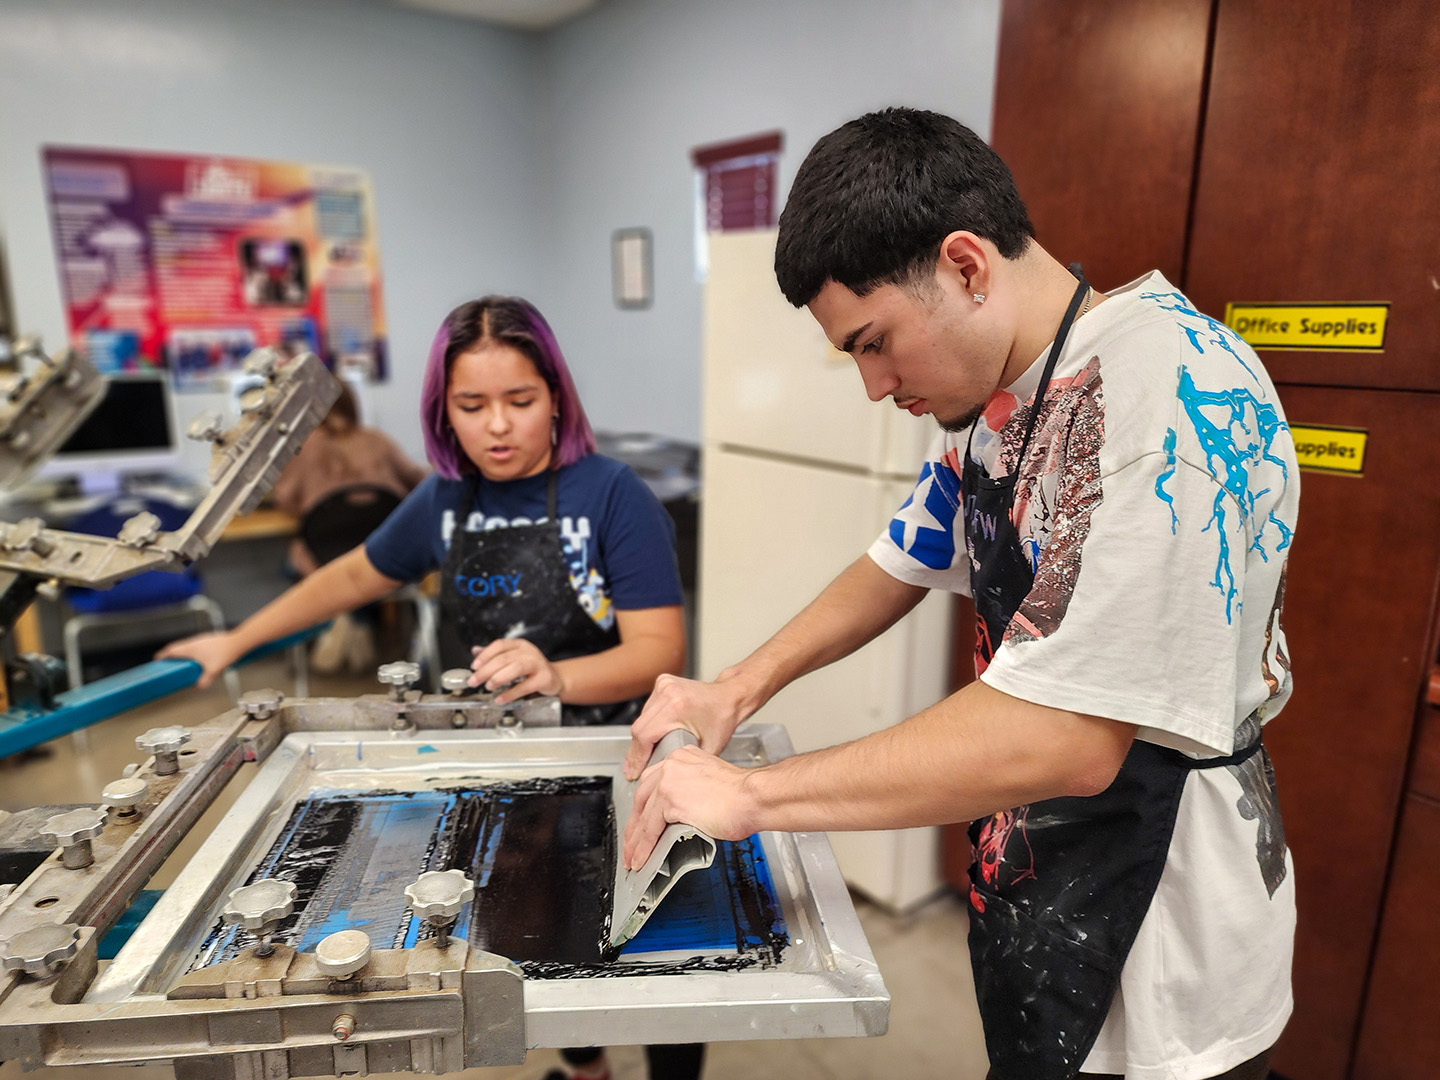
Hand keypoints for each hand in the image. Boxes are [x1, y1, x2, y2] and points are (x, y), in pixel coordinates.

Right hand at [155, 632, 240, 688]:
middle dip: (170, 654)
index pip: (171, 650)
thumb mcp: (213, 671)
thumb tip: (199, 686)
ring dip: (181, 652)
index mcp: (190, 648)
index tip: (157, 659)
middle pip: (176, 647)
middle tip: (166, 661)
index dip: (162, 655)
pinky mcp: (208, 639)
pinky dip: (190, 650)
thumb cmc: (225, 652)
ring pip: (186, 645)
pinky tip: (196, 657)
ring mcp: (201, 639)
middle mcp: (194, 642)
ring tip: (180, 661)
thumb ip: (205, 680)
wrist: (238, 641)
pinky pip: (194, 644)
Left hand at [469, 638, 561, 703]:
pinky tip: (501, 698)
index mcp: (520, 645)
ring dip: (498, 678)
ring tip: (488, 686)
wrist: (555, 678)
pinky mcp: (544, 679)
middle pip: (504, 658)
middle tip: (474, 681)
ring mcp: (538, 664)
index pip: (499, 645)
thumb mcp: (514, 658)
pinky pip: (525, 686)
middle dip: (486, 670)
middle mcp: (529, 652)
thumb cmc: (532, 669)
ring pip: (516, 667)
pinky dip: (511, 693)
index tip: (474, 666)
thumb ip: (496, 655)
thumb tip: (475, 651)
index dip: (485, 655)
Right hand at [622, 673, 748, 780]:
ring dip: (641, 738)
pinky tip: (650, 737)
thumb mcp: (705, 748)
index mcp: (677, 708)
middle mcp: (668, 693)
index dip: (636, 758)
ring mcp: (664, 686)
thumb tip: (660, 777)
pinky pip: (647, 709)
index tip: (633, 772)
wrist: (729, 696)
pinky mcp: (662, 683)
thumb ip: (681, 762)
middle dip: (636, 752)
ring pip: (641, 718)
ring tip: (642, 757)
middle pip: (639, 728)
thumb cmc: (722, 719)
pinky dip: (648, 724)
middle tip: (634, 769)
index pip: (644, 736)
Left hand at [622, 745, 754, 869]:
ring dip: (636, 840)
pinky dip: (644, 847)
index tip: (641, 822)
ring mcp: (668, 781)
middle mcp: (672, 765)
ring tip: (633, 857)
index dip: (645, 807)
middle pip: (642, 798)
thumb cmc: (744, 795)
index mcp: (683, 757)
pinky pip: (650, 829)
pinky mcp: (669, 800)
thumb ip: (692, 791)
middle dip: (635, 825)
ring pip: (644, 816)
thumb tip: (682, 813)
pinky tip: (642, 858)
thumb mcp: (711, 783)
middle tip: (631, 843)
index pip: (654, 784)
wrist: (753, 797)